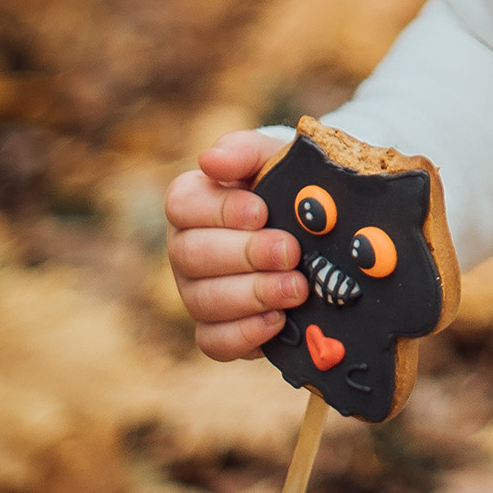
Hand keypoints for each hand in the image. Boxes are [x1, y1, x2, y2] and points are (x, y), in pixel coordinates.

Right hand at [165, 131, 306, 359]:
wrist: (310, 225)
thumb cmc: (282, 184)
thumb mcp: (271, 157)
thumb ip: (243, 151)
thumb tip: (210, 159)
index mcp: (192, 203)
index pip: (183, 205)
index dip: (220, 210)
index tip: (262, 211)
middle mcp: (185, 249)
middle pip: (193, 256)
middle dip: (246, 254)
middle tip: (291, 253)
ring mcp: (196, 292)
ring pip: (204, 301)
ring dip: (252, 295)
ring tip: (297, 288)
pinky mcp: (217, 328)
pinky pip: (215, 341)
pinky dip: (245, 334)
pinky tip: (279, 321)